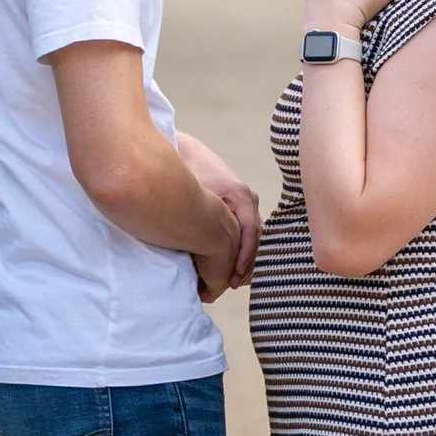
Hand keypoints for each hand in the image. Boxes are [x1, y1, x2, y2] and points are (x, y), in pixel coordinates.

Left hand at [177, 131, 259, 289]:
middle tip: (231, 284)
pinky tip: (226, 263)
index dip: (243, 257)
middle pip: (253, 237)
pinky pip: (241, 230)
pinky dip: (237, 247)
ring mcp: (242, 202)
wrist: (182, 150)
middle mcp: (246, 199)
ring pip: (248, 235)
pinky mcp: (234, 205)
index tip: (233, 277)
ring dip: (241, 257)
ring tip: (230, 279)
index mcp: (241, 195)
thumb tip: (206, 246)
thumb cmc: (187, 169)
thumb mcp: (196, 193)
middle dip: (244, 263)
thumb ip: (203, 215)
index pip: (250, 232)